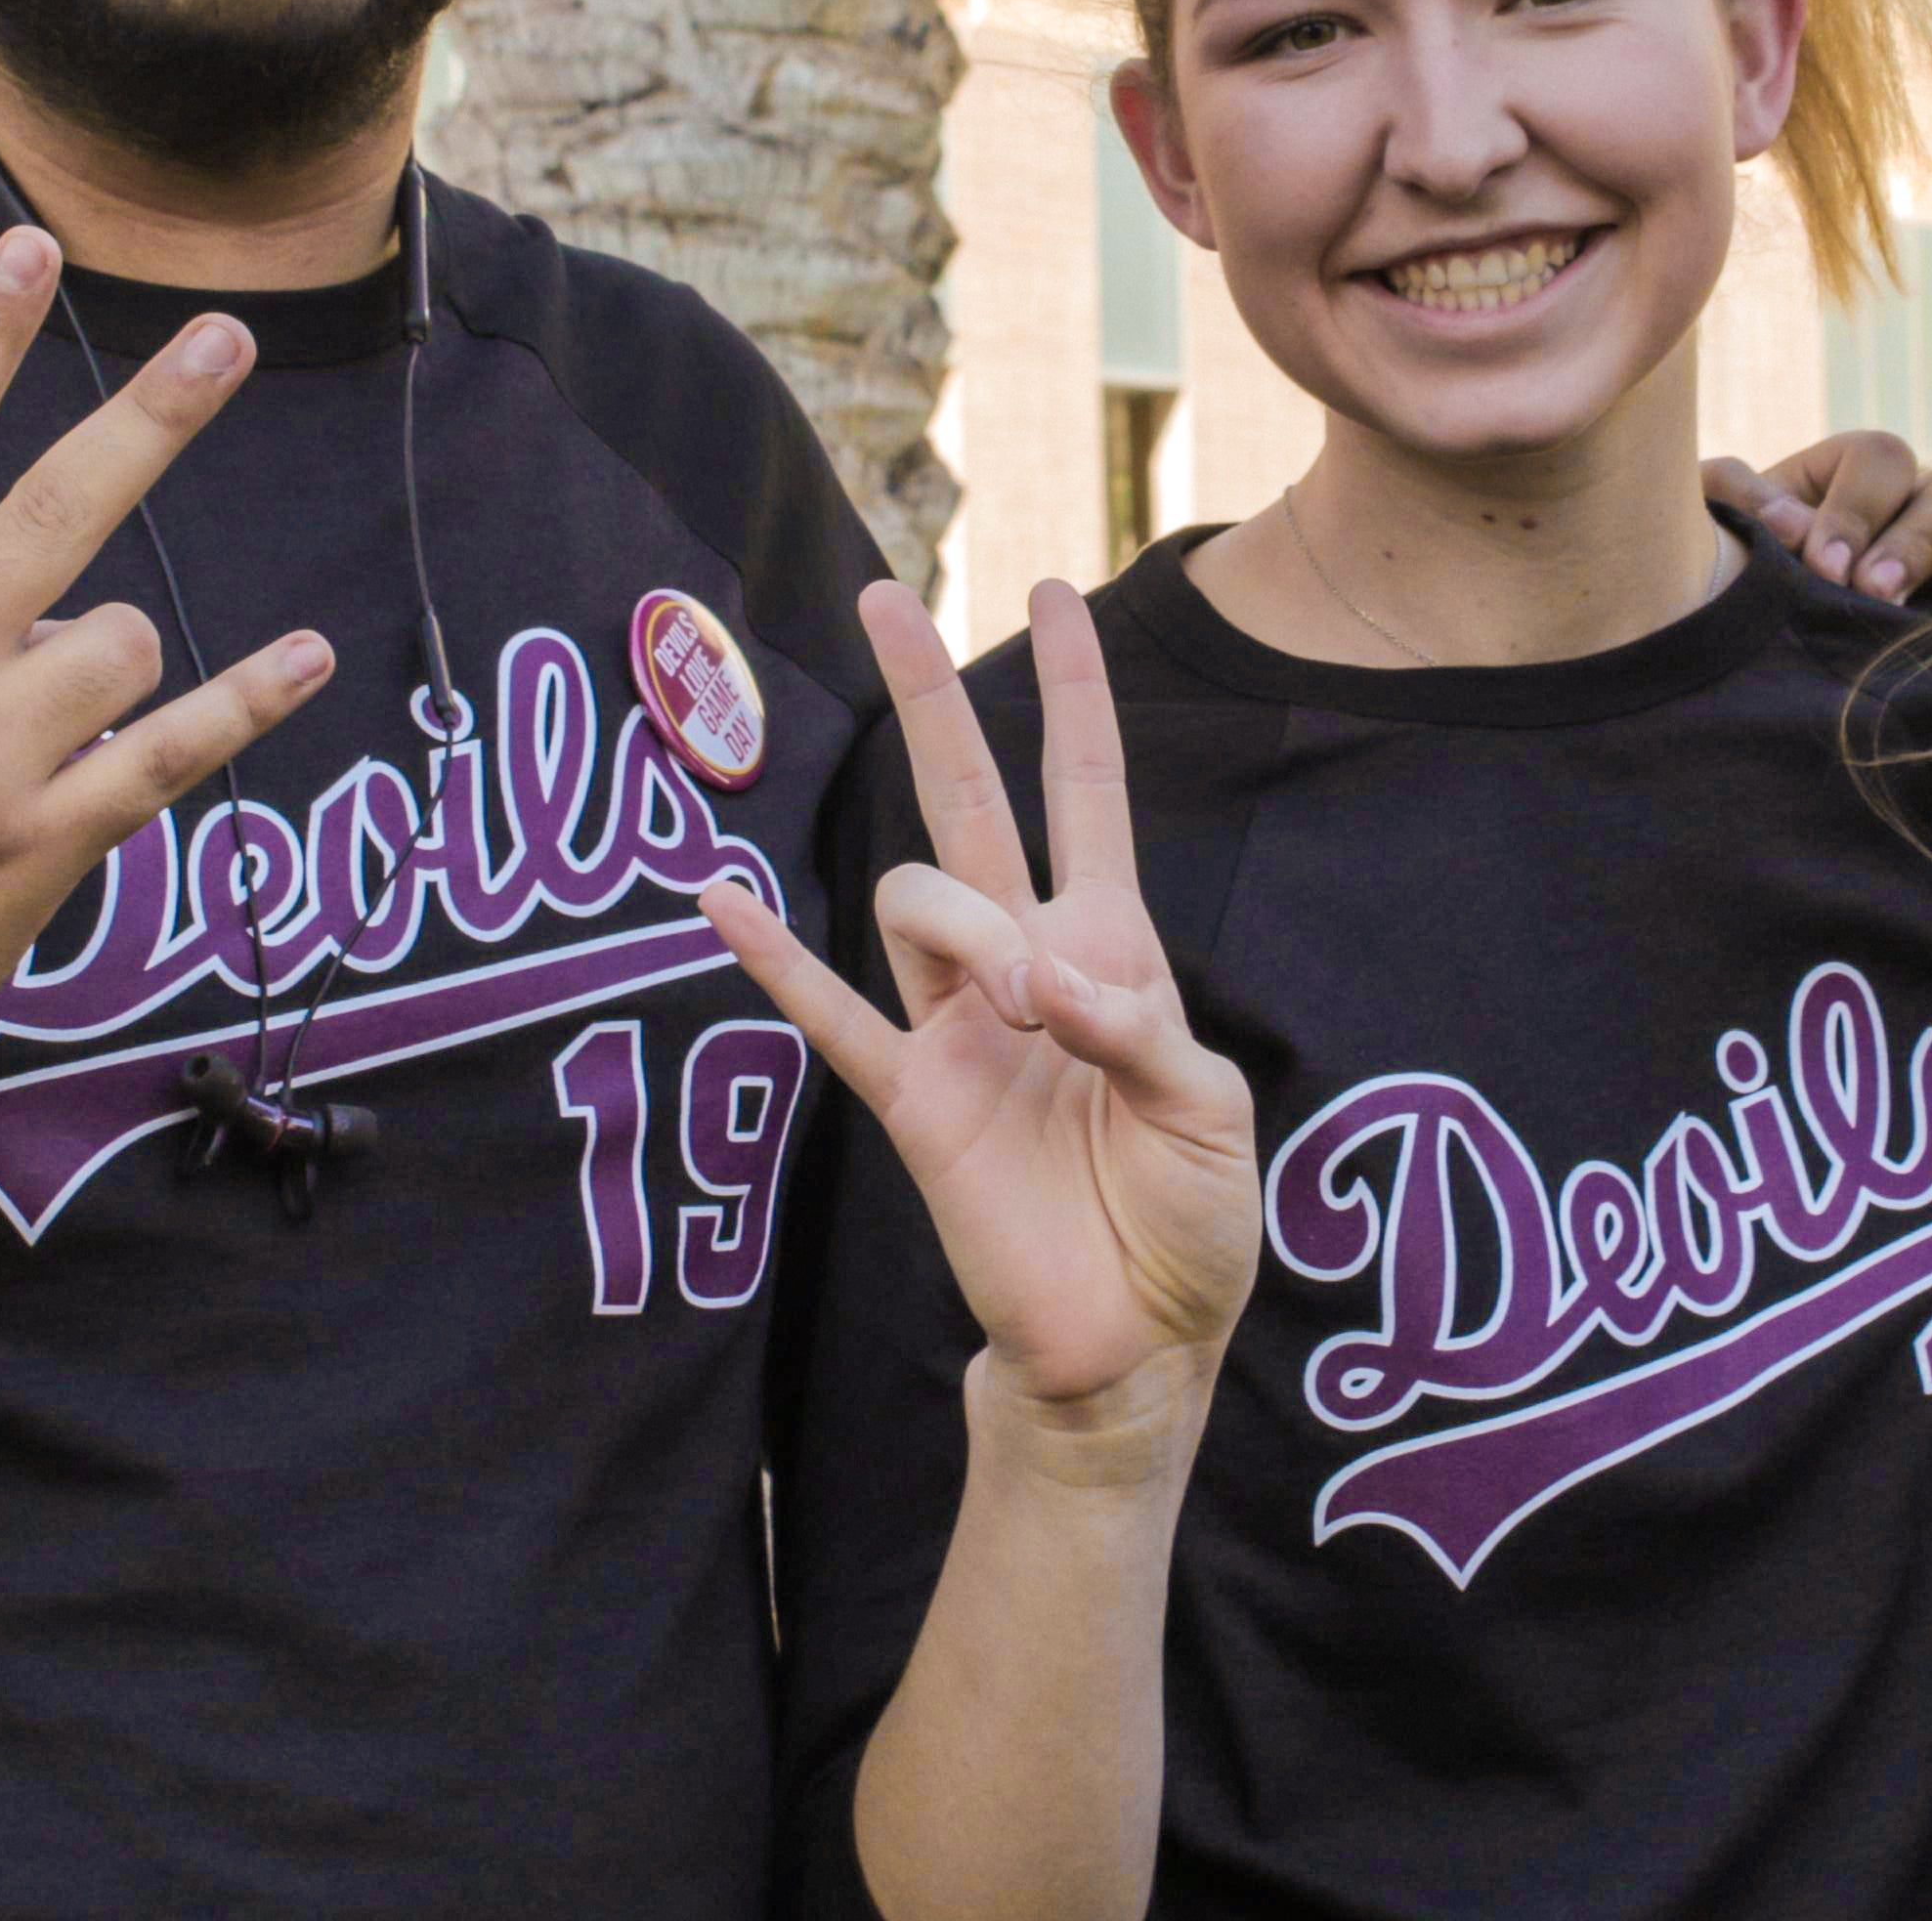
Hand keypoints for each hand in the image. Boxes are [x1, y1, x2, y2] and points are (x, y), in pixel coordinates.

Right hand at [0, 230, 337, 1128]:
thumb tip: (41, 592)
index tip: (25, 244)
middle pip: (54, 508)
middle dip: (150, 416)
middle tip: (224, 338)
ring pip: (122, 642)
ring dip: (110, 670)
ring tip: (39, 735)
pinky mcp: (37, 846)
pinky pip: (175, 750)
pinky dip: (248, 703)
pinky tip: (304, 658)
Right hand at [708, 581, 1260, 1421]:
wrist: (1131, 1342)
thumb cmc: (1189, 1222)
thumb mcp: (1210, 1113)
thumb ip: (1137, 1027)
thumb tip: (1044, 981)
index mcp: (1113, 948)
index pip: (1087, 790)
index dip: (1076, 692)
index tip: (1058, 589)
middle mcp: (1023, 963)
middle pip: (970, 798)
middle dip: (930, 696)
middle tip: (882, 596)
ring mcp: (956, 1024)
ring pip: (915, 899)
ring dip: (964, 923)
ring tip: (1028, 1009)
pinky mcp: (910, 1099)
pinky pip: (830, 1015)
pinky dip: (774, 960)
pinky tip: (721, 902)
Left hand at [1709, 433, 1931, 624]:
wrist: (1748, 656)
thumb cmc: (1732, 575)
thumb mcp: (1718, 529)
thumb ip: (1733, 501)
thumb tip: (1790, 522)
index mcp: (1860, 474)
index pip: (1883, 458)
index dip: (1856, 507)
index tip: (1821, 565)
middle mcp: (1929, 508)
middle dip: (1923, 540)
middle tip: (1876, 595)